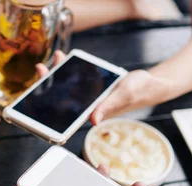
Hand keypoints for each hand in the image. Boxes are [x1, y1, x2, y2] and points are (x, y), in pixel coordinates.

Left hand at [36, 52, 174, 124]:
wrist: (150, 83)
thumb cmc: (138, 91)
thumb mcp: (123, 96)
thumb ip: (107, 107)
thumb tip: (93, 121)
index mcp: (92, 112)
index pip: (66, 110)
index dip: (51, 102)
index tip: (41, 90)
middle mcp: (87, 104)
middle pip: (62, 95)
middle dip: (49, 82)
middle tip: (41, 68)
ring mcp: (89, 94)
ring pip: (67, 84)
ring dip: (59, 72)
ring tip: (55, 57)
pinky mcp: (92, 85)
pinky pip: (76, 77)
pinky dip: (70, 68)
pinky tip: (64, 57)